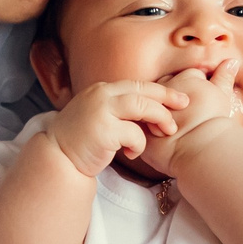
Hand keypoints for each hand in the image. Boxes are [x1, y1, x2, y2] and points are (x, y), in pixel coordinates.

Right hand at [42, 80, 186, 177]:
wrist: (57, 158)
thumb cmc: (81, 141)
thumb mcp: (100, 117)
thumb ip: (119, 110)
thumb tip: (149, 111)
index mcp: (101, 90)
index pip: (137, 85)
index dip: (161, 90)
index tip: (179, 98)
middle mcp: (101, 95)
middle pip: (143, 90)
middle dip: (168, 98)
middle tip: (185, 106)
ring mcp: (101, 111)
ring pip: (142, 107)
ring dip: (159, 119)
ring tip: (166, 132)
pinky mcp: (103, 130)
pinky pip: (135, 134)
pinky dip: (139, 145)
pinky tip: (130, 153)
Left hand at [139, 60, 242, 177]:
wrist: (202, 146)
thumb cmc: (215, 122)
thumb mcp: (222, 96)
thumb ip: (224, 77)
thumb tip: (232, 61)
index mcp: (186, 77)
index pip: (183, 77)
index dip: (188, 91)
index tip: (194, 106)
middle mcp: (166, 87)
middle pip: (163, 89)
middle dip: (168, 101)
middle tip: (182, 118)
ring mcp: (152, 104)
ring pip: (149, 105)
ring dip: (155, 114)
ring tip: (172, 131)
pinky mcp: (143, 125)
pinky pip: (141, 125)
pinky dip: (147, 131)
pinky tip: (159, 141)